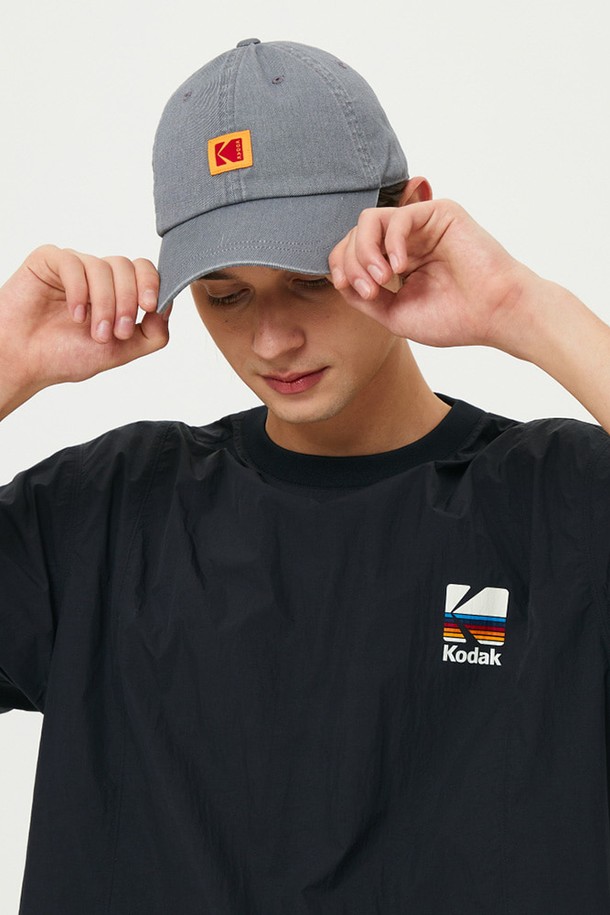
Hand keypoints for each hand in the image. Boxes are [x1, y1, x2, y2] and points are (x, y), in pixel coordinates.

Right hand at [0, 245, 170, 394]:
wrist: (24, 362)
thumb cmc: (66, 356)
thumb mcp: (121, 351)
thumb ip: (152, 334)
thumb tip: (169, 307)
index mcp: (116, 292)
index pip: (144, 271)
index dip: (151, 285)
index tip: (149, 308)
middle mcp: (97, 275)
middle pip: (128, 266)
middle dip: (127, 301)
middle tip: (116, 332)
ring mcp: (73, 266)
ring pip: (104, 266)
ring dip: (105, 303)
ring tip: (94, 331)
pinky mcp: (48, 261)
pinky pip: (73, 263)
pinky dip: (79, 291)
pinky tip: (75, 314)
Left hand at [328, 199, 540, 355]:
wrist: (495, 315)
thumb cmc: (454, 318)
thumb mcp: (394, 314)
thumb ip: (363, 297)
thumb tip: (338, 278)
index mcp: (396, 262)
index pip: (352, 253)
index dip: (345, 270)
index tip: (363, 295)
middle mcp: (406, 240)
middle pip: (355, 235)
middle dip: (352, 264)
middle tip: (371, 291)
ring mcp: (422, 225)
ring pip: (369, 220)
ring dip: (365, 251)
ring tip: (381, 279)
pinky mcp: (439, 213)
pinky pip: (397, 216)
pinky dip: (390, 243)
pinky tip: (400, 268)